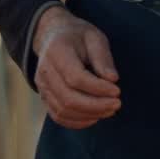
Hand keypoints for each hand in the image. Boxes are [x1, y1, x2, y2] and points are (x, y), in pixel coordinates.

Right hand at [32, 6, 120, 128]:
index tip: (117, 90)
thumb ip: (103, 57)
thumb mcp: (94, 37)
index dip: (98, 88)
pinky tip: (95, 117)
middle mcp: (45, 71)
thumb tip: (112, 79)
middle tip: (117, 104)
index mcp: (57, 51)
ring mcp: (42, 86)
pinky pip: (58, 116)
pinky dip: (78, 122)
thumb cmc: (78, 36)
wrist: (53, 36)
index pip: (75, 77)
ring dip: (89, 115)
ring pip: (63, 110)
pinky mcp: (44, 97)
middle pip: (68, 98)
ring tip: (109, 110)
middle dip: (96, 105)